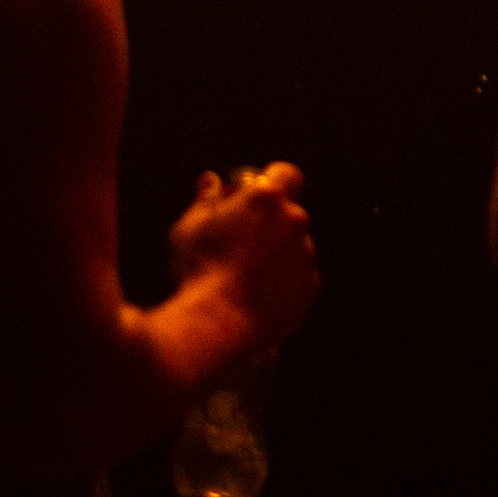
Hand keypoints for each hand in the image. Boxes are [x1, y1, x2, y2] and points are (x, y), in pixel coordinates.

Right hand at [172, 160, 320, 353]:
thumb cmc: (199, 269)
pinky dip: (284, 282)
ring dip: (277, 253)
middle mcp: (293, 222)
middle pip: (289, 213)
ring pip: (295, 247)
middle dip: (270, 223)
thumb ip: (204, 200)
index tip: (256, 195)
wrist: (217, 323)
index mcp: (266, 198)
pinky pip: (299, 278)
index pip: (286, 174)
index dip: (274, 181)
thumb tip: (211, 181)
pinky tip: (258, 294)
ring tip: (245, 275)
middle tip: (241, 241)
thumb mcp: (188, 227)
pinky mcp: (309, 288)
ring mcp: (305, 256)